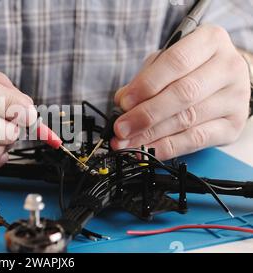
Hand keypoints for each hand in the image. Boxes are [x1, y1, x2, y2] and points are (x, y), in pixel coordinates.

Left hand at [112, 25, 250, 159]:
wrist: (226, 81)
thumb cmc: (190, 67)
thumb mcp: (165, 62)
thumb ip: (143, 78)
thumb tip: (121, 102)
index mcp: (210, 41)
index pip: (176, 61)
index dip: (147, 84)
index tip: (124, 102)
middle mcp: (228, 66)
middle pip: (183, 93)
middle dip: (146, 114)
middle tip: (121, 128)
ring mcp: (235, 97)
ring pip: (187, 119)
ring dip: (151, 134)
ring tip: (126, 142)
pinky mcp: (234, 124)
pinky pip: (196, 140)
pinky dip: (167, 148)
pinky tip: (146, 151)